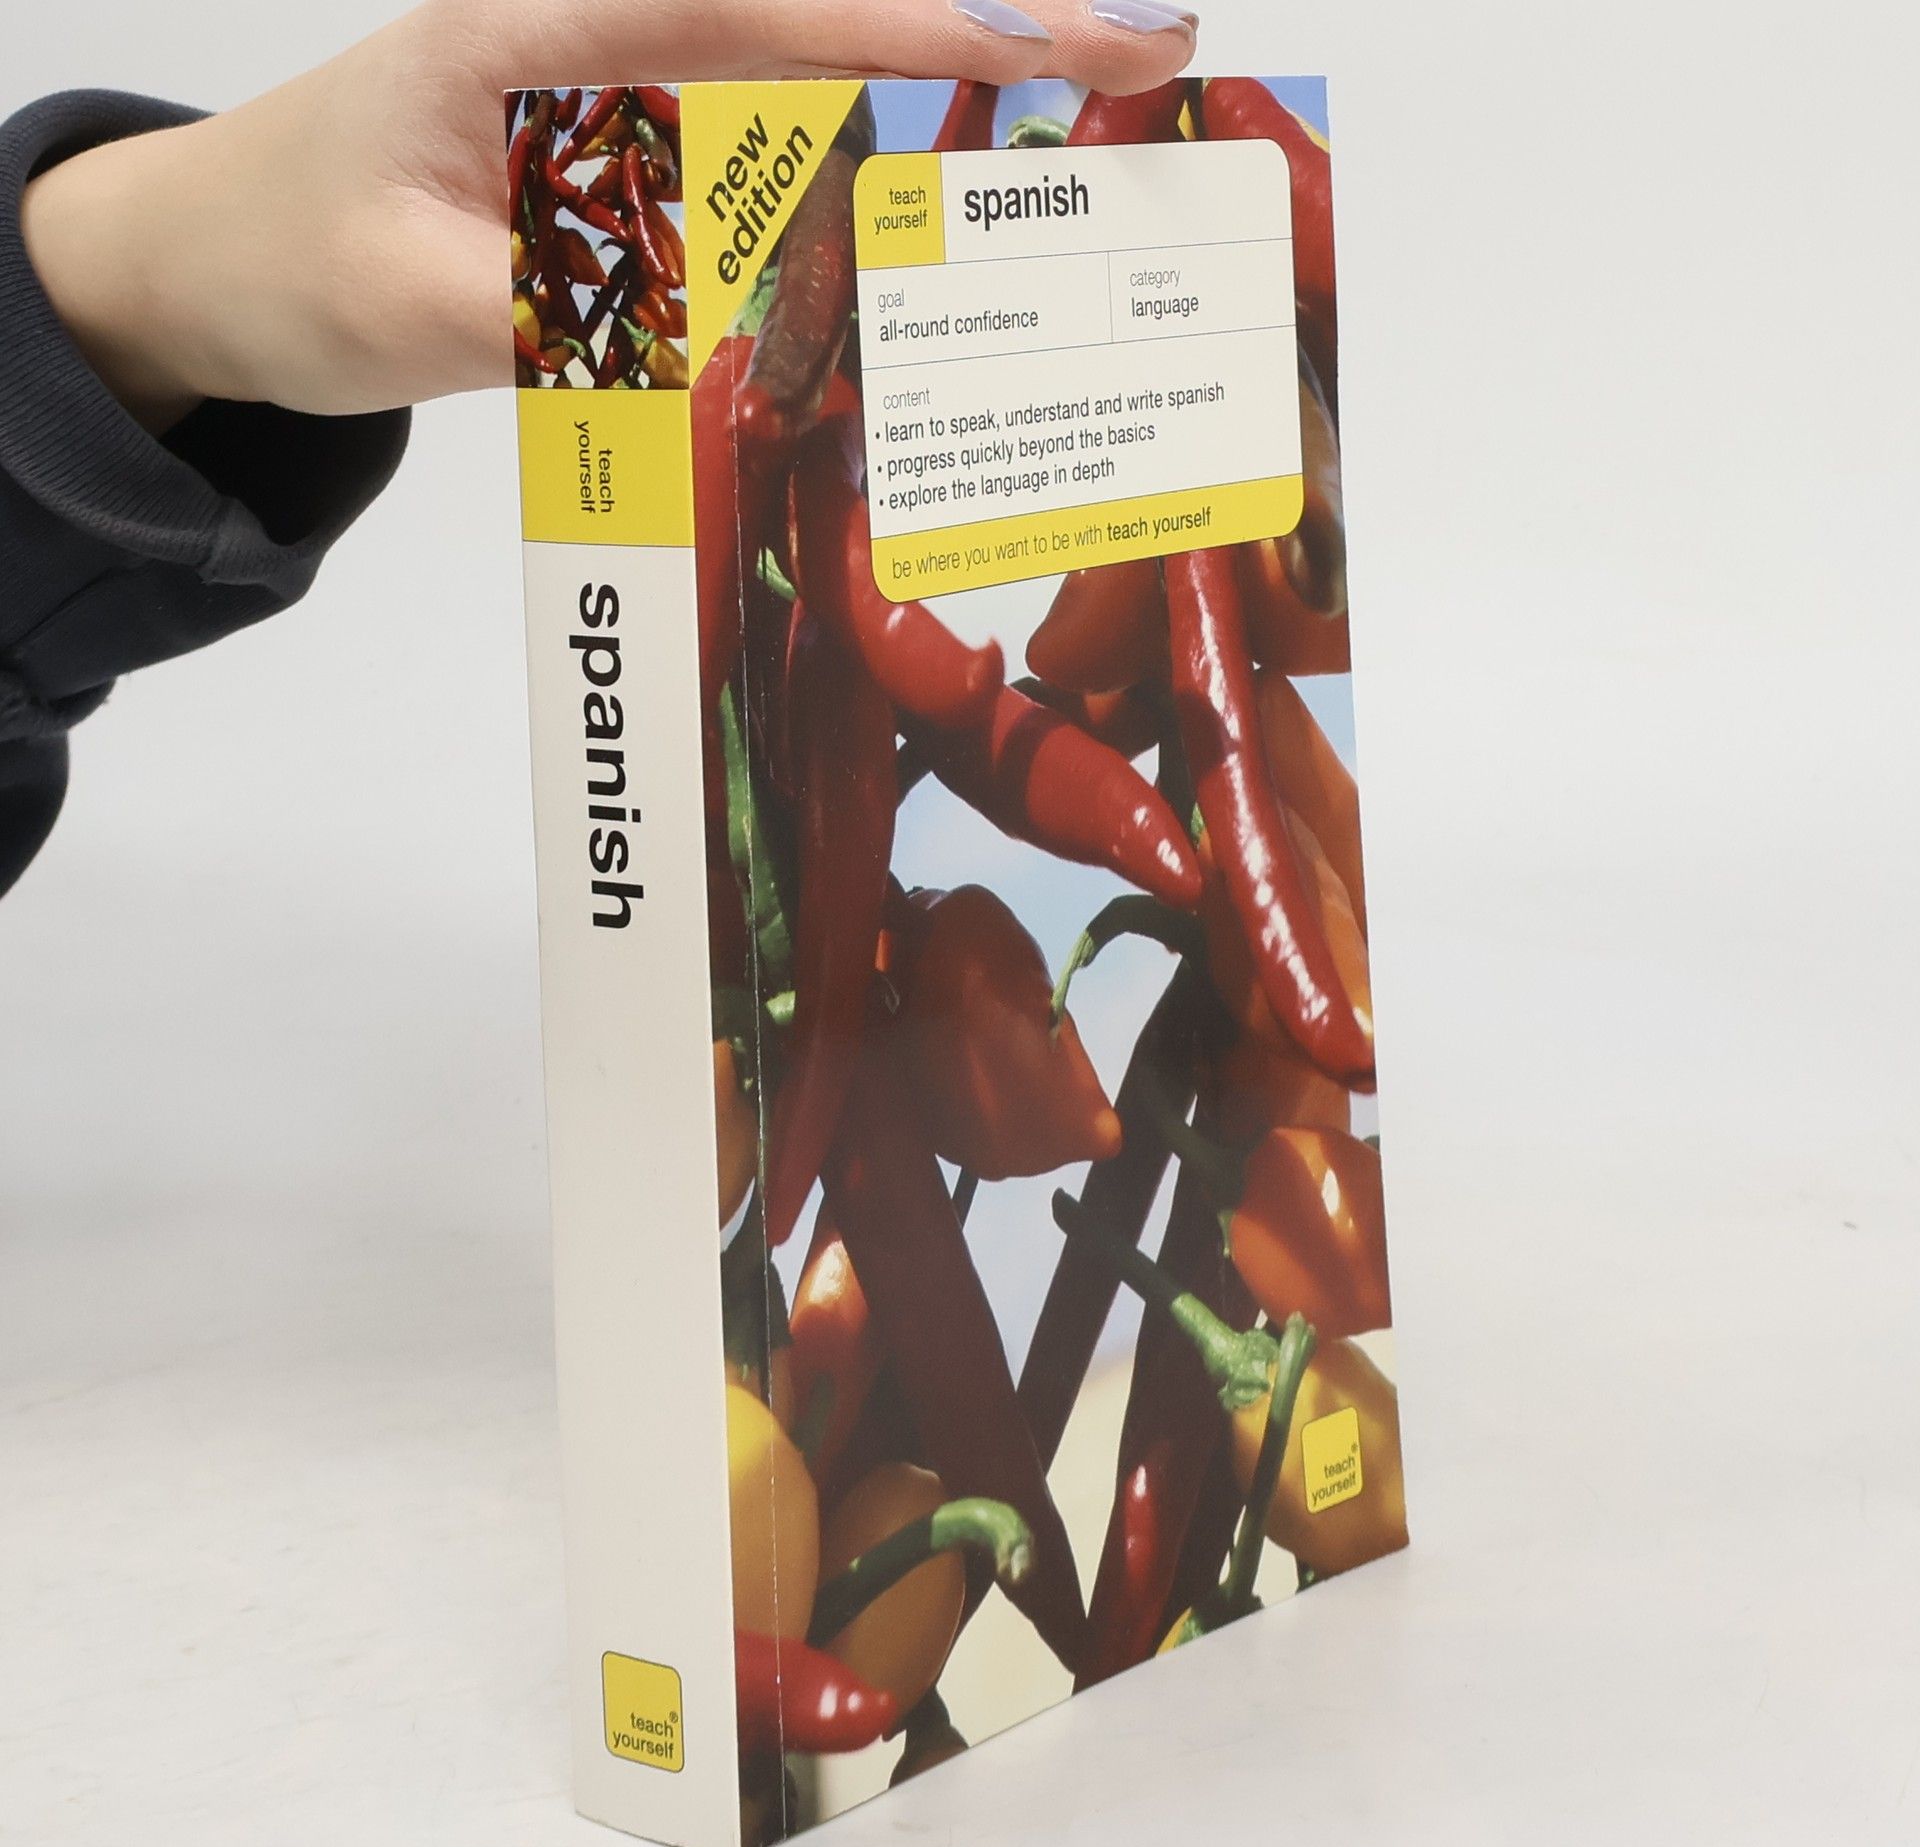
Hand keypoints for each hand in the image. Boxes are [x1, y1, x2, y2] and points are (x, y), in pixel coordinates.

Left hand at [20, 0, 1197, 429]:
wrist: (202, 267)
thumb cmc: (276, 256)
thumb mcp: (405, 302)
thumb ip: (567, 328)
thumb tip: (740, 364)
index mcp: (543, 27)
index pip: (772, 10)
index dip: (930, 21)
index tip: (1072, 34)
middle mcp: (604, 51)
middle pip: (822, 40)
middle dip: (981, 58)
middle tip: (1140, 71)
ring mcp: (621, 117)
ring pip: (807, 117)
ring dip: (929, 152)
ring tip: (1066, 182)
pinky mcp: (627, 188)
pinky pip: (756, 198)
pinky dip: (841, 233)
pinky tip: (914, 275)